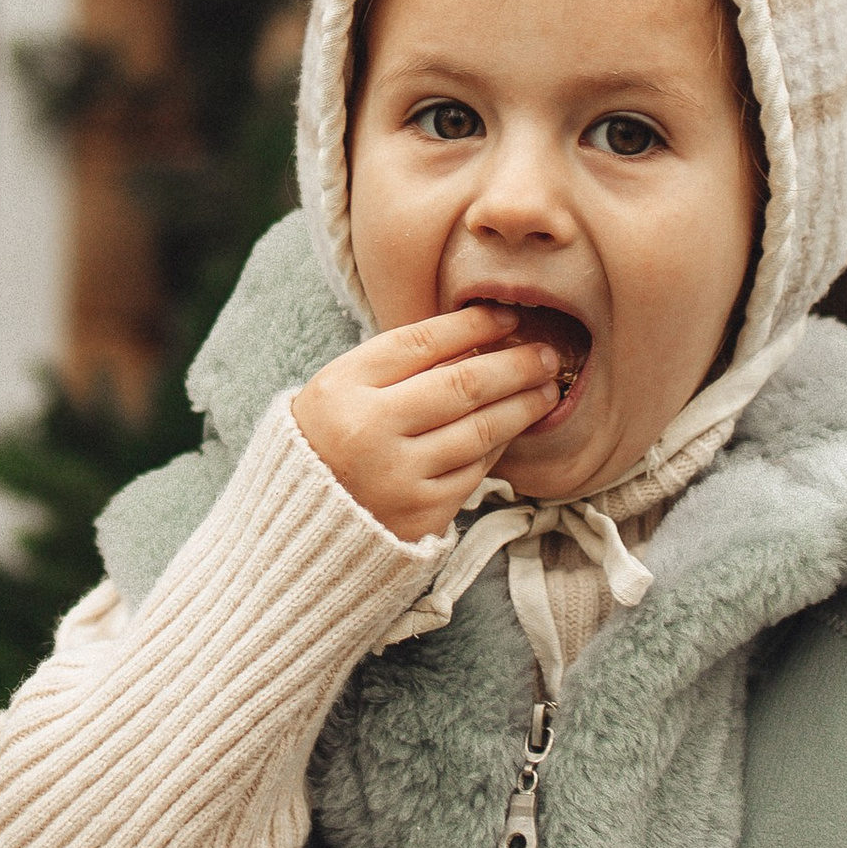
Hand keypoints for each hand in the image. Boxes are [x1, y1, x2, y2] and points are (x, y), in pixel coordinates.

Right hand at [291, 305, 564, 541]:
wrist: (298, 531)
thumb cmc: (324, 447)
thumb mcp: (338, 393)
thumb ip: (393, 366)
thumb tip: (474, 338)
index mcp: (342, 388)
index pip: (422, 341)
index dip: (473, 325)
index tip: (507, 316)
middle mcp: (369, 430)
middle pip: (463, 384)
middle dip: (515, 364)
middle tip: (548, 353)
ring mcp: (398, 475)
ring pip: (481, 429)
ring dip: (522, 405)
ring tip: (547, 389)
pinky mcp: (422, 513)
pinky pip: (476, 469)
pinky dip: (499, 444)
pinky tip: (514, 428)